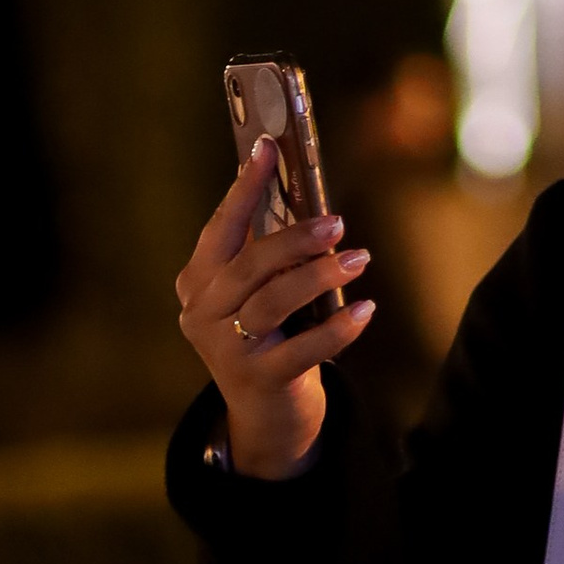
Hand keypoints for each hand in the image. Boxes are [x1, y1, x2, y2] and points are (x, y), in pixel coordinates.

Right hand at [174, 137, 373, 479]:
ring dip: (320, 275)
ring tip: (359, 258)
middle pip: (248, 265)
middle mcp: (202, 314)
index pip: (221, 227)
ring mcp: (225, 351)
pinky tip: (365, 309)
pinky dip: (337, 327)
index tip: (266, 147)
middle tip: (337, 223)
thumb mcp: (258, 293)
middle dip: (294, 238)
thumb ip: (270, 253)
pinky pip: (302, 348)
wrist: (265, 416)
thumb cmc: (269, 335)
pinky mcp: (258, 380)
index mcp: (198, 282)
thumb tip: (304, 193)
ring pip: (273, 302)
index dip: (244, 187)